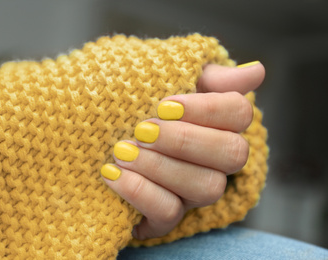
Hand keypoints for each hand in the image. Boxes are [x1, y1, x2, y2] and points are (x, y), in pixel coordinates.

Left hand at [101, 61, 264, 239]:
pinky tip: (112, 174)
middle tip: (142, 129)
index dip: (206, 108)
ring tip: (122, 151)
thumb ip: (206, 75)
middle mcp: (213, 160)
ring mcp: (192, 192)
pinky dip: (140, 192)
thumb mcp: (162, 78)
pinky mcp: (164, 217)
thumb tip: (256, 71)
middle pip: (232, 154)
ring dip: (161, 167)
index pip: (238, 112)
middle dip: (184, 140)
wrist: (84, 130)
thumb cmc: (129, 101)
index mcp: (216, 122)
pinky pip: (169, 214)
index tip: (164, 103)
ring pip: (207, 188)